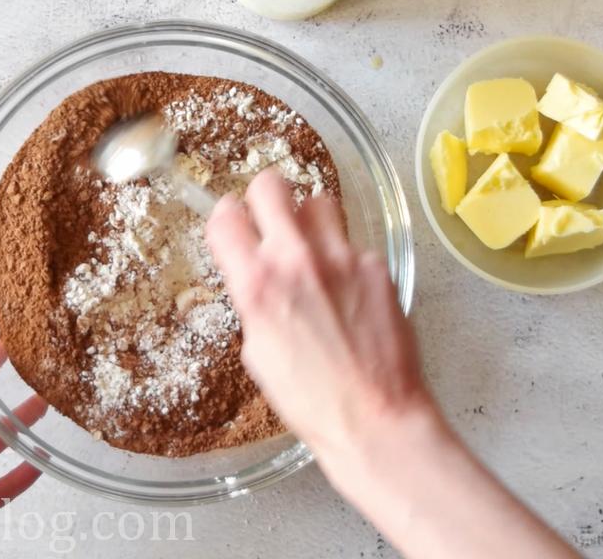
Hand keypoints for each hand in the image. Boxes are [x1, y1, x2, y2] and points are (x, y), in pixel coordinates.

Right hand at [205, 168, 430, 459]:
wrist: (374, 417)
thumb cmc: (312, 400)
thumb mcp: (258, 354)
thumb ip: (254, 303)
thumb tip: (256, 280)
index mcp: (257, 286)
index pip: (225, 217)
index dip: (225, 218)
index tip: (232, 225)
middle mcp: (297, 261)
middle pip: (270, 185)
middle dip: (265, 198)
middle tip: (271, 218)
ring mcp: (343, 259)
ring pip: (319, 202)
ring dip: (311, 221)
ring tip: (316, 252)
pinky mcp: (378, 267)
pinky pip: (355, 245)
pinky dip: (348, 262)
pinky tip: (351, 294)